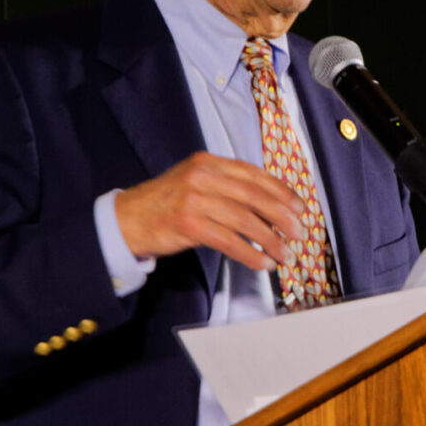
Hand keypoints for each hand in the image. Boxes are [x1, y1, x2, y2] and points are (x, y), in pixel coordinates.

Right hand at [114, 152, 307, 270]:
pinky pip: (229, 241)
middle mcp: (203, 176)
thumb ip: (227, 187)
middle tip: (299, 233)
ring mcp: (194, 199)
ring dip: (270, 240)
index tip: (299, 208)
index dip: (282, 192)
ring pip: (245, 220)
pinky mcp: (188, 224)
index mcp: (208, 162)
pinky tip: (262, 263)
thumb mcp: (195, 182)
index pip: (254, 174)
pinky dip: (250, 253)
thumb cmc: (164, 204)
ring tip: (284, 254)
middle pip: (255, 196)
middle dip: (283, 217)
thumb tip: (269, 208)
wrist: (126, 220)